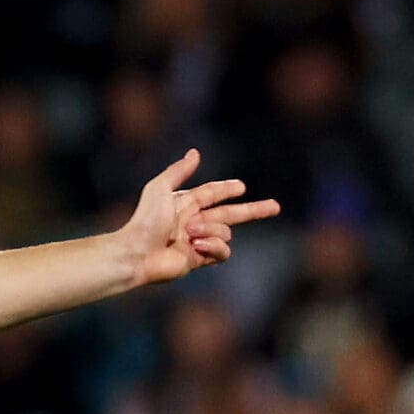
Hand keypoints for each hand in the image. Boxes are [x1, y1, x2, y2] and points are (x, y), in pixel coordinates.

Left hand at [120, 149, 281, 287]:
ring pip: (226, 231)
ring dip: (212, 229)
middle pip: (232, 214)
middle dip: (254, 210)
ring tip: (190, 234)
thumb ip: (178, 170)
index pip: (212, 194)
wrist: (137, 253)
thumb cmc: (145, 220)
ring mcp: (198, 241)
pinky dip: (214, 246)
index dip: (227, 189)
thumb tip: (195, 153)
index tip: (241, 187)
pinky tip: (198, 246)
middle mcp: (194, 222)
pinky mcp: (200, 260)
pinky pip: (222, 250)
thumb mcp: (159, 188)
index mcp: (186, 204)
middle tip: (276, 207)